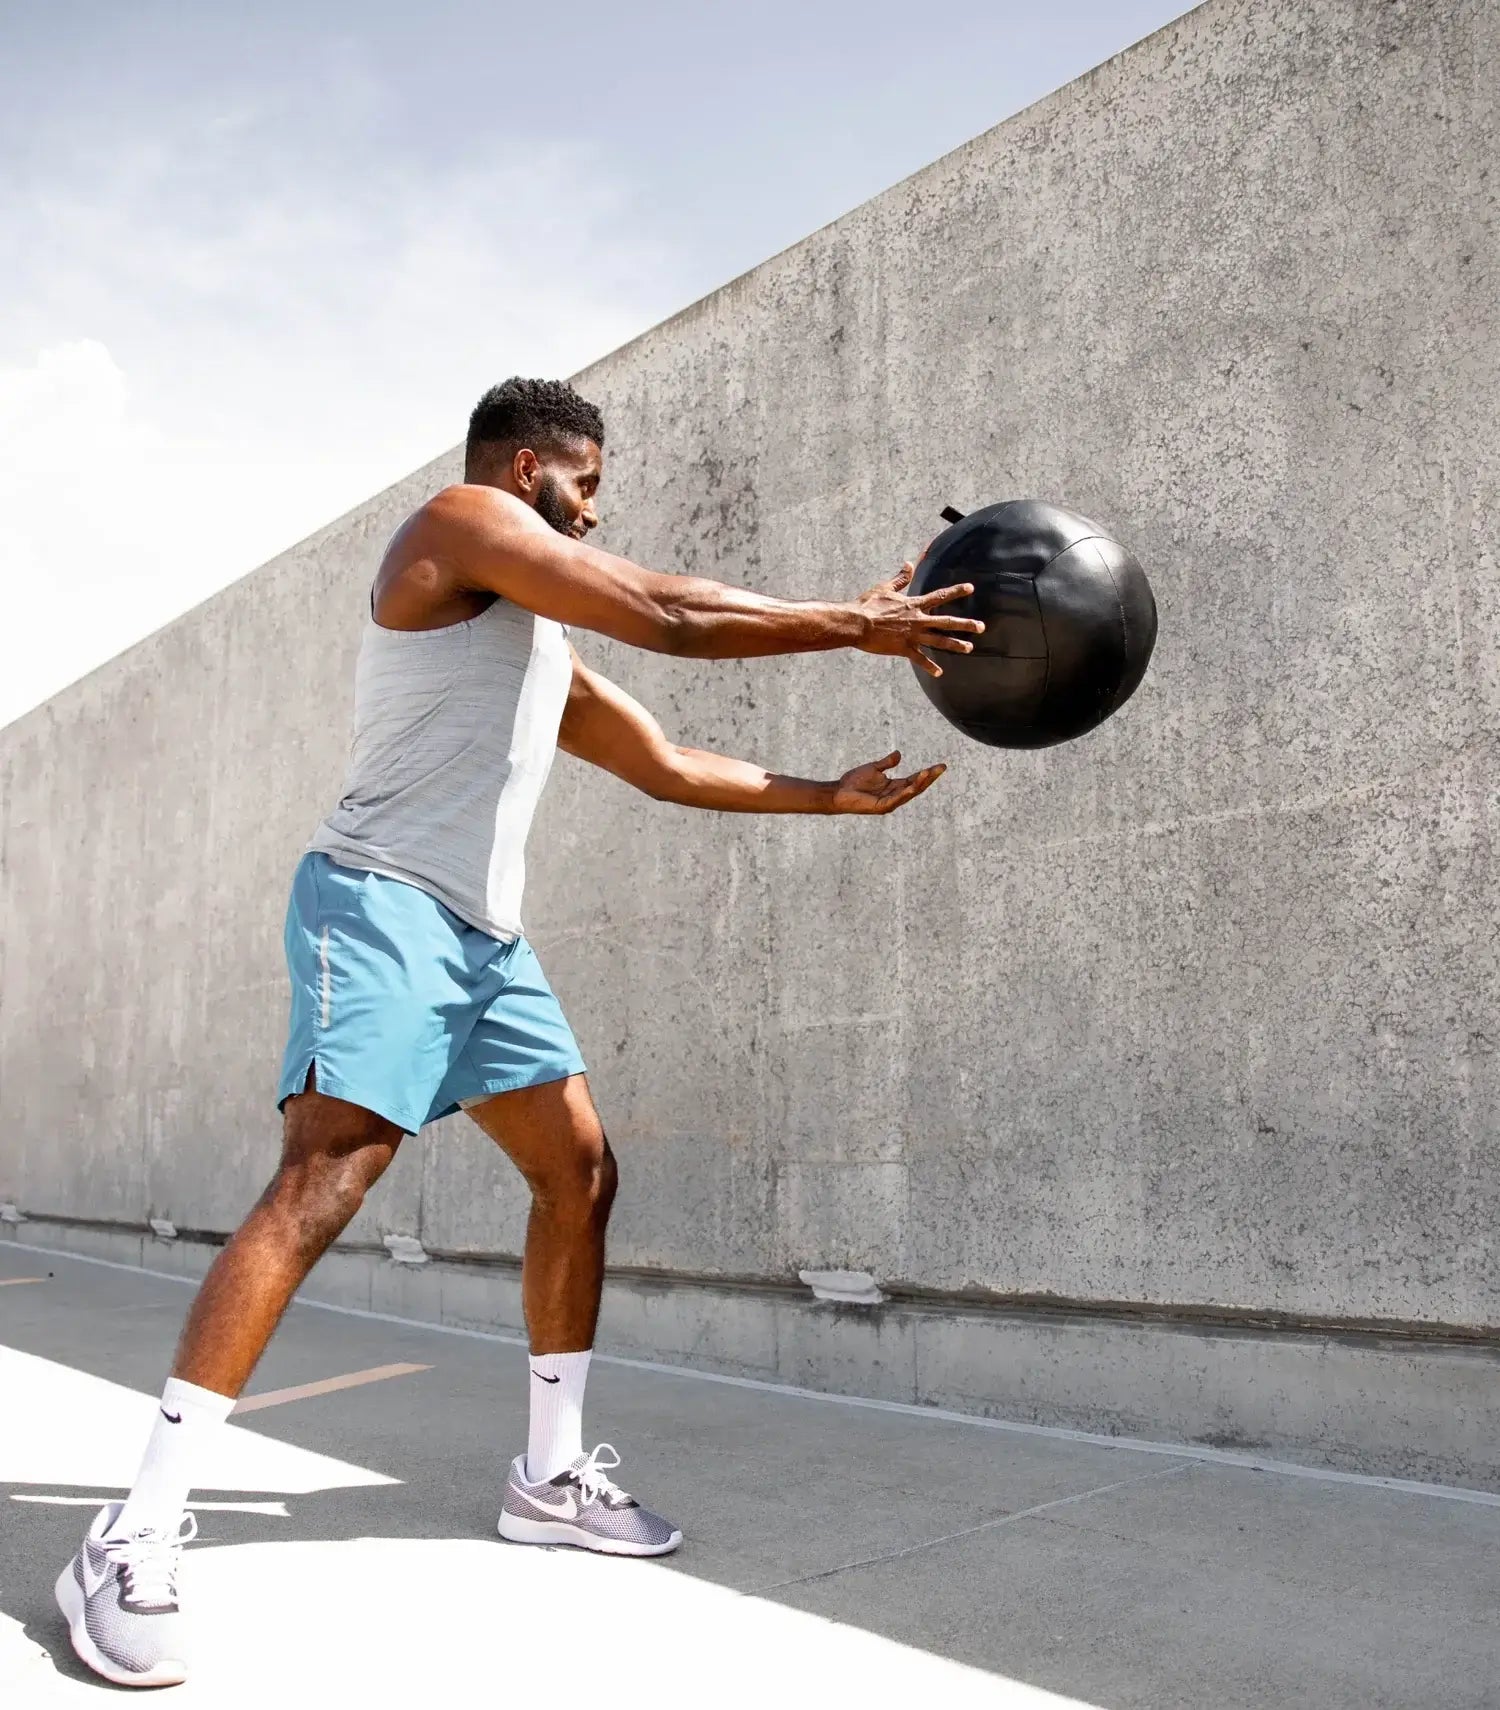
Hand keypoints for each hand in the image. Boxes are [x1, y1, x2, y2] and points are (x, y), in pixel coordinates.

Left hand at [830, 751, 946, 814]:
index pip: (915, 779)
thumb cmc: (853, 782)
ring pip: (909, 793)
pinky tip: (912, 784)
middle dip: (930, 778)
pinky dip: (905, 792)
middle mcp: (895, 796)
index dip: (928, 773)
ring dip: (920, 783)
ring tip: (929, 772)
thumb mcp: (873, 768)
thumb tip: (899, 754)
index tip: (941, 766)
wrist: (838, 792)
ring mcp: (889, 802)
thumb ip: (887, 763)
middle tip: (942, 768)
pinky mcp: (881, 807)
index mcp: (894, 787)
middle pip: (917, 787)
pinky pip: (896, 799)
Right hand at [851, 562, 983, 676]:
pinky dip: (929, 666)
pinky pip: (920, 659)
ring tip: (970, 648)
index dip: (956, 591)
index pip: (940, 596)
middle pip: (947, 621)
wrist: (857, 624)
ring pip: (939, 641)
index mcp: (914, 604)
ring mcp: (912, 635)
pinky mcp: (904, 649)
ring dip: (956, 644)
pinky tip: (939, 673)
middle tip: (981, 627)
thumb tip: (909, 564)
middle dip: (966, 624)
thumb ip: (900, 578)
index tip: (970, 588)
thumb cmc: (868, 605)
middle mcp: (918, 620)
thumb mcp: (884, 588)